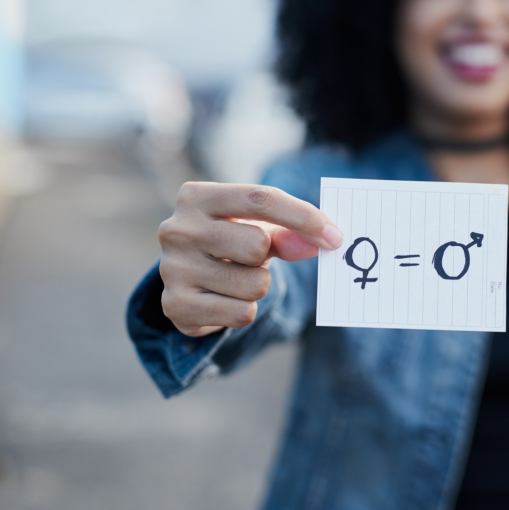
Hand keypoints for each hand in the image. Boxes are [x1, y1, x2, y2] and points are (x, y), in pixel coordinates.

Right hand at [157, 182, 342, 336]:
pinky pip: (242, 313)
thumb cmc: (230, 241)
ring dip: (258, 285)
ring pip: (254, 284)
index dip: (304, 217)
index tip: (335, 237)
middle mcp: (177, 229)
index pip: (261, 199)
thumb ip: (291, 232)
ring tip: (236, 279)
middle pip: (257, 244)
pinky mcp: (176, 306)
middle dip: (267, 256)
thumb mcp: (257, 227)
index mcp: (197, 196)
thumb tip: (327, 240)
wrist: (187, 279)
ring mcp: (173, 269)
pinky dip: (245, 310)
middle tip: (252, 257)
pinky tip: (225, 299)